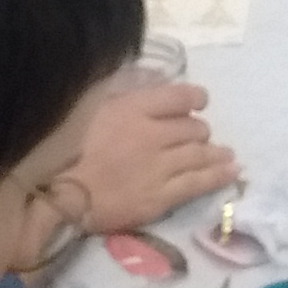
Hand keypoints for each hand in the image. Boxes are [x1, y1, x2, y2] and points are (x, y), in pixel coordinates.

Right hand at [65, 81, 238, 233]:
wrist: (56, 197)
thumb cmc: (64, 152)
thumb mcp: (89, 111)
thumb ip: (121, 101)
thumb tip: (147, 90)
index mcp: (132, 108)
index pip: (178, 96)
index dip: (194, 97)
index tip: (199, 102)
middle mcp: (152, 134)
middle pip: (192, 127)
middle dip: (198, 130)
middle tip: (198, 137)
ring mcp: (159, 166)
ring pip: (200, 154)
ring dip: (216, 152)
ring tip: (226, 154)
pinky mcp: (161, 196)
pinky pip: (198, 183)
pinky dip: (218, 175)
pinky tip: (231, 171)